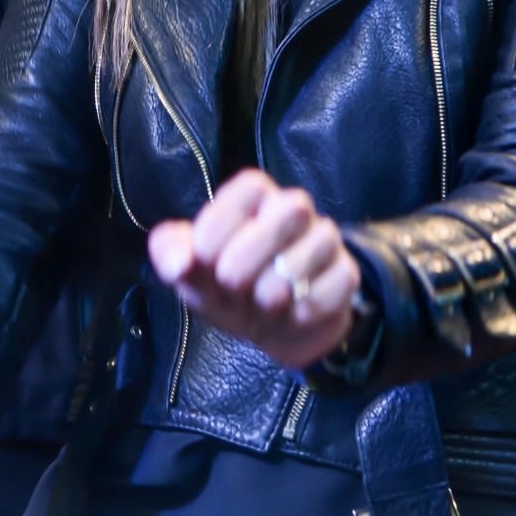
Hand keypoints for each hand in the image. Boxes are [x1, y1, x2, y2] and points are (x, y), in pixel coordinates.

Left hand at [147, 168, 359, 368]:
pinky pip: (333, 287)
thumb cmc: (222, 287)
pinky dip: (303, 312)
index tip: (202, 262)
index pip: (249, 188)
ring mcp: (324, 240)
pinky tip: (289, 316)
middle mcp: (294, 208)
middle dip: (248, 260)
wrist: (265, 327)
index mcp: (254, 195)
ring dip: (274, 292)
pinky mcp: (345, 275)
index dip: (220, 228)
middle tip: (230, 288)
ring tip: (260, 307)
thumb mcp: (188, 271)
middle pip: (291, 209)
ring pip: (314, 249)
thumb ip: (170, 254)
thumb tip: (181, 264)